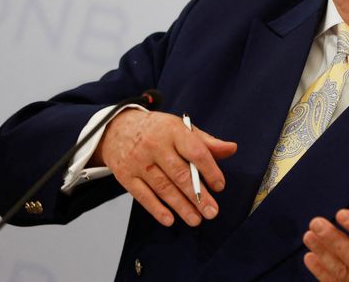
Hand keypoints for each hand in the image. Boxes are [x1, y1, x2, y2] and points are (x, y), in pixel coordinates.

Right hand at [92, 109, 236, 226]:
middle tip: (212, 211)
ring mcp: (138, 161)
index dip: (210, 170)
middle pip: (180, 174)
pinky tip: (170, 219)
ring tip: (196, 219)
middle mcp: (155, 146)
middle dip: (198, 195)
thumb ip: (206, 142)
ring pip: (163, 187)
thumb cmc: (157, 131)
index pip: (195, 151)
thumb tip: (231, 149)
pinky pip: (142, 196)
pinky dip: (156, 209)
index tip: (220, 186)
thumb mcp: (181, 129)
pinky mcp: (125, 176)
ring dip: (181, 206)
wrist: (117, 128)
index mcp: (173, 131)